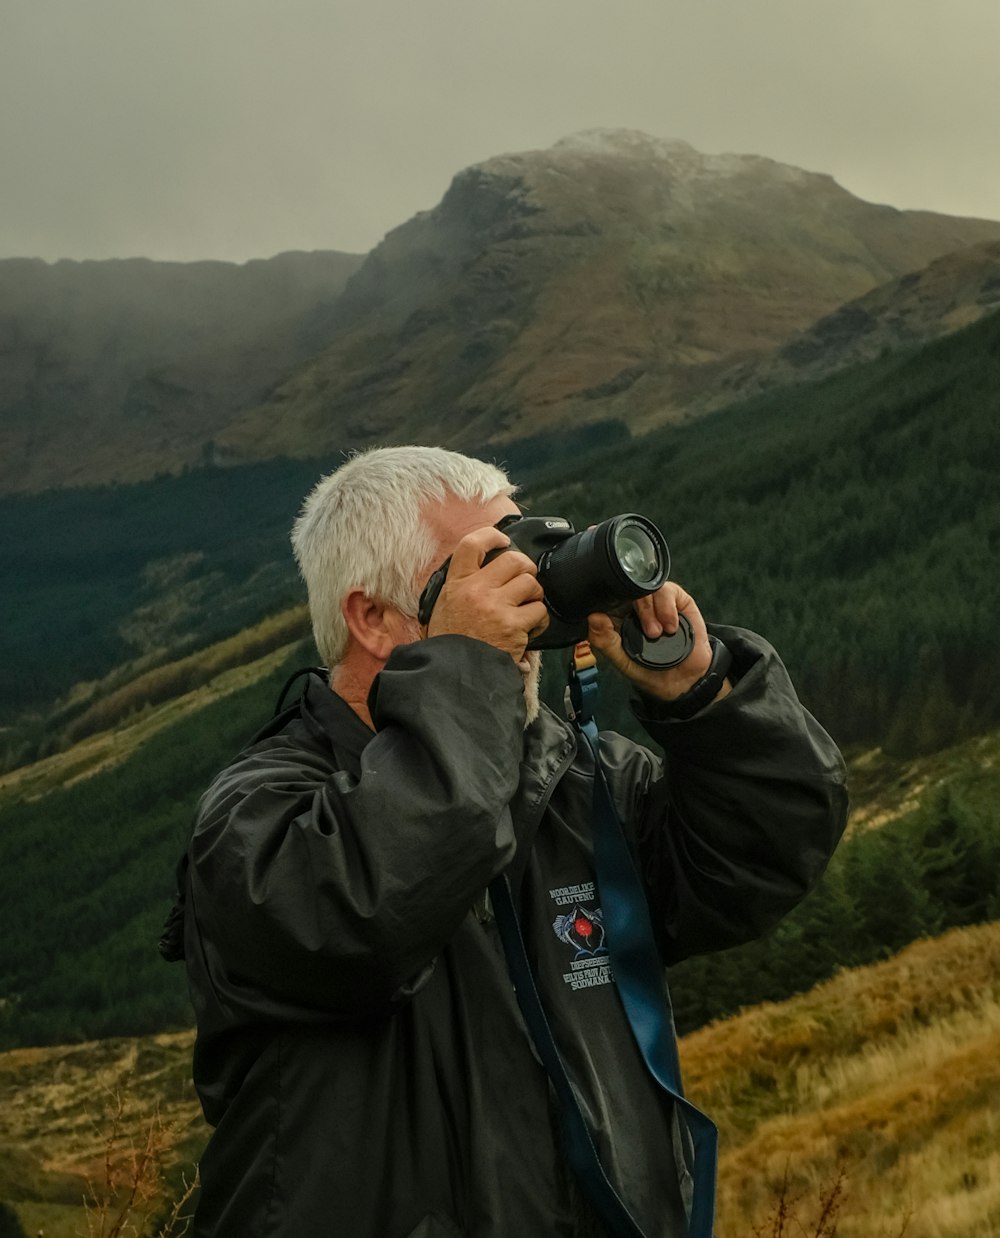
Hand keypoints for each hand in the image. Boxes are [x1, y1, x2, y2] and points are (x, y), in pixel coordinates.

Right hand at [424, 526, 548, 661]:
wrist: (454, 673)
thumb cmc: (451, 643)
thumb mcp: (445, 607)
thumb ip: (463, 587)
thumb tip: (486, 572)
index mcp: (457, 583)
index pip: (472, 545)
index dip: (492, 536)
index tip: (502, 540)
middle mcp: (476, 590)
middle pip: (514, 559)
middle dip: (526, 569)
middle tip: (524, 582)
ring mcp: (496, 606)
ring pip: (531, 584)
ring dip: (534, 596)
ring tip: (526, 610)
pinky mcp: (513, 625)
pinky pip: (539, 611)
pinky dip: (539, 621)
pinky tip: (529, 630)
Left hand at [588, 582, 728, 703]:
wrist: (683, 680)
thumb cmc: (649, 671)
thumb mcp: (622, 661)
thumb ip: (605, 641)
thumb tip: (593, 618)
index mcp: (616, 617)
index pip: (609, 598)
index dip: (613, 601)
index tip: (619, 619)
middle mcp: (634, 606)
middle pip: (629, 589)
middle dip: (641, 609)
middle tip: (651, 633)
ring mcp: (654, 601)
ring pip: (649, 588)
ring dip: (655, 610)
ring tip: (661, 632)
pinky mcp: (675, 599)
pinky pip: (668, 591)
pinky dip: (669, 609)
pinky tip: (672, 627)